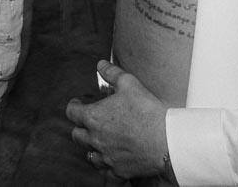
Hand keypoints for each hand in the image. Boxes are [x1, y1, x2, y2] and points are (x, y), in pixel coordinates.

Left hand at [65, 60, 170, 181]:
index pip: (72, 112)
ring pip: (89, 155)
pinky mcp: (118, 171)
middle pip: (77, 135)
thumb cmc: (147, 111)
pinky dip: (106, 167)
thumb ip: (112, 73)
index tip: (78, 103)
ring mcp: (106, 157)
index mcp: (94, 117)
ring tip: (98, 142)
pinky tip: (110, 162)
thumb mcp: (130, 84)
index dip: (73, 106)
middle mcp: (95, 139)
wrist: (166, 141)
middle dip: (80, 127)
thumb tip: (100, 65)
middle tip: (88, 122)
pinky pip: (105, 173)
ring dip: (91, 148)